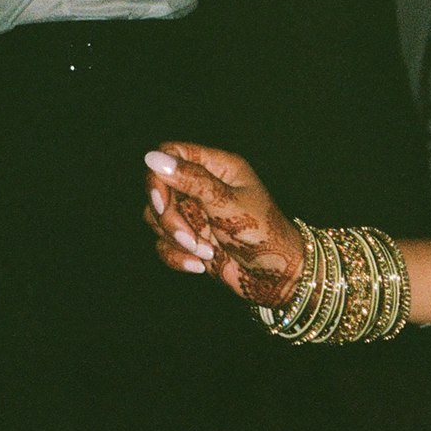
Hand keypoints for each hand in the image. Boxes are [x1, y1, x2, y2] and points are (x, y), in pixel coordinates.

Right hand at [144, 143, 305, 308]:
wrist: (277, 276)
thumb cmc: (263, 234)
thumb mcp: (227, 204)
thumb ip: (191, 180)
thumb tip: (152, 157)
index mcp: (219, 167)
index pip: (171, 154)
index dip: (158, 176)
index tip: (161, 202)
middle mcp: (204, 186)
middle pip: (158, 188)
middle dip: (169, 218)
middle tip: (189, 237)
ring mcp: (196, 212)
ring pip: (157, 217)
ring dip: (177, 239)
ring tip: (207, 252)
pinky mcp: (190, 238)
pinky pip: (163, 243)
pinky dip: (178, 257)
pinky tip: (202, 265)